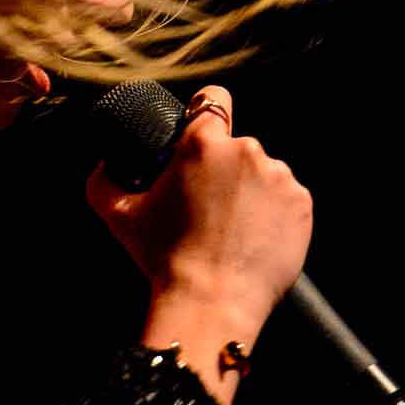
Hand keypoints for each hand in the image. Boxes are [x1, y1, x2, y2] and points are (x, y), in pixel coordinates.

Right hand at [85, 84, 312, 331]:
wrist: (212, 303)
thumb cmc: (164, 259)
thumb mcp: (119, 217)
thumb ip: (103, 182)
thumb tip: (103, 165)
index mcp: (204, 144)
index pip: (213, 100)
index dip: (205, 112)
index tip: (203, 134)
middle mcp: (247, 151)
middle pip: (237, 147)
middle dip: (225, 169)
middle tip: (209, 207)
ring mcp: (279, 176)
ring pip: (264, 173)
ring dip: (251, 191)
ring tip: (233, 230)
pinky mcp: (302, 203)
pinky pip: (287, 198)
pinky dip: (275, 213)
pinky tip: (254, 238)